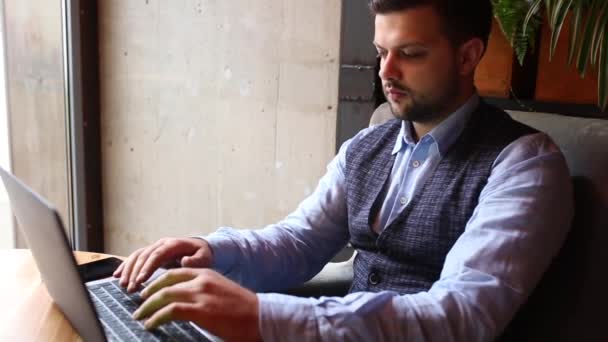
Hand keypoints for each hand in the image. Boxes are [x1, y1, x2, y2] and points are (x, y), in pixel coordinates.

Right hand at [113, 237, 212, 291]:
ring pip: (137, 256)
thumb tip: (184, 261)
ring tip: (123, 285)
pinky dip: (125, 266)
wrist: (200, 248)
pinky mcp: (150, 253)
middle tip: (130, 288)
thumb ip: (196, 260)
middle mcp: (161, 244)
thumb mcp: (204, 257)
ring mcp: (155, 247)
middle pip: (144, 256)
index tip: (140, 280)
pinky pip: (135, 258)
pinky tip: (117, 275)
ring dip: (128, 270)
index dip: (147, 267)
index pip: (157, 255)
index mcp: (173, 244)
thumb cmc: (202, 254)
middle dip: (135, 272)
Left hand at [132, 268, 260, 341]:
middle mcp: (201, 279)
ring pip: (163, 295)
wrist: (260, 316)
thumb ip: (202, 291)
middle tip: (138, 304)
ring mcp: (200, 294)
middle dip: (148, 293)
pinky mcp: (200, 309)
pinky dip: (156, 318)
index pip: (174, 272)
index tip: (147, 291)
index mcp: (206, 273)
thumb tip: (185, 301)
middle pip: (165, 281)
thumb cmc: (243, 309)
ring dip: (147, 307)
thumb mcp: (220, 291)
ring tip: (140, 317)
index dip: (157, 281)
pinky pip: (169, 311)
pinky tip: (151, 325)